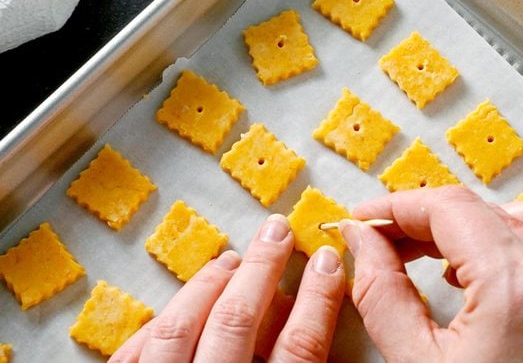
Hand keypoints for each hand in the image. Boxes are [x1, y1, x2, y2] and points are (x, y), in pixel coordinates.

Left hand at [110, 214, 345, 362]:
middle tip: (276, 230)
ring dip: (209, 285)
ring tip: (232, 259)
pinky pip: (136, 353)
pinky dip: (156, 324)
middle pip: (238, 321)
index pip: (301, 345)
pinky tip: (178, 305)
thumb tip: (315, 318)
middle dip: (261, 268)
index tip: (328, 260)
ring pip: (181, 328)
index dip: (319, 297)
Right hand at [341, 185, 522, 362]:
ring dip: (493, 223)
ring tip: (456, 256)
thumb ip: (381, 291)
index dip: (397, 207)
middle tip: (393, 242)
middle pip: (488, 210)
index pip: (448, 209)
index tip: (369, 218)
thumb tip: (365, 242)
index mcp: (517, 293)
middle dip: (431, 219)